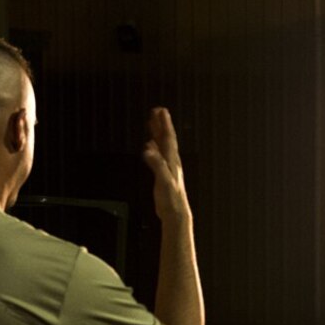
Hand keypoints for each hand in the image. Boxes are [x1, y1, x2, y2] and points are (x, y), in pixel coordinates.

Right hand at [141, 108, 190, 222]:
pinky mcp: (163, 174)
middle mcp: (171, 162)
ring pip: (162, 145)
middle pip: (166, 138)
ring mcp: (167, 167)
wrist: (175, 213)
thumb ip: (157, 164)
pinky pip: (158, 156)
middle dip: (162, 124)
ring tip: (153, 122)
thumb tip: (149, 149)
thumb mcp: (164, 181)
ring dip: (158, 133)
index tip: (161, 111)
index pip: (168, 138)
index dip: (164, 124)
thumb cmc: (172, 199)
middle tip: (157, 110)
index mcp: (172, 161)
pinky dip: (154, 147)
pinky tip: (151, 145)